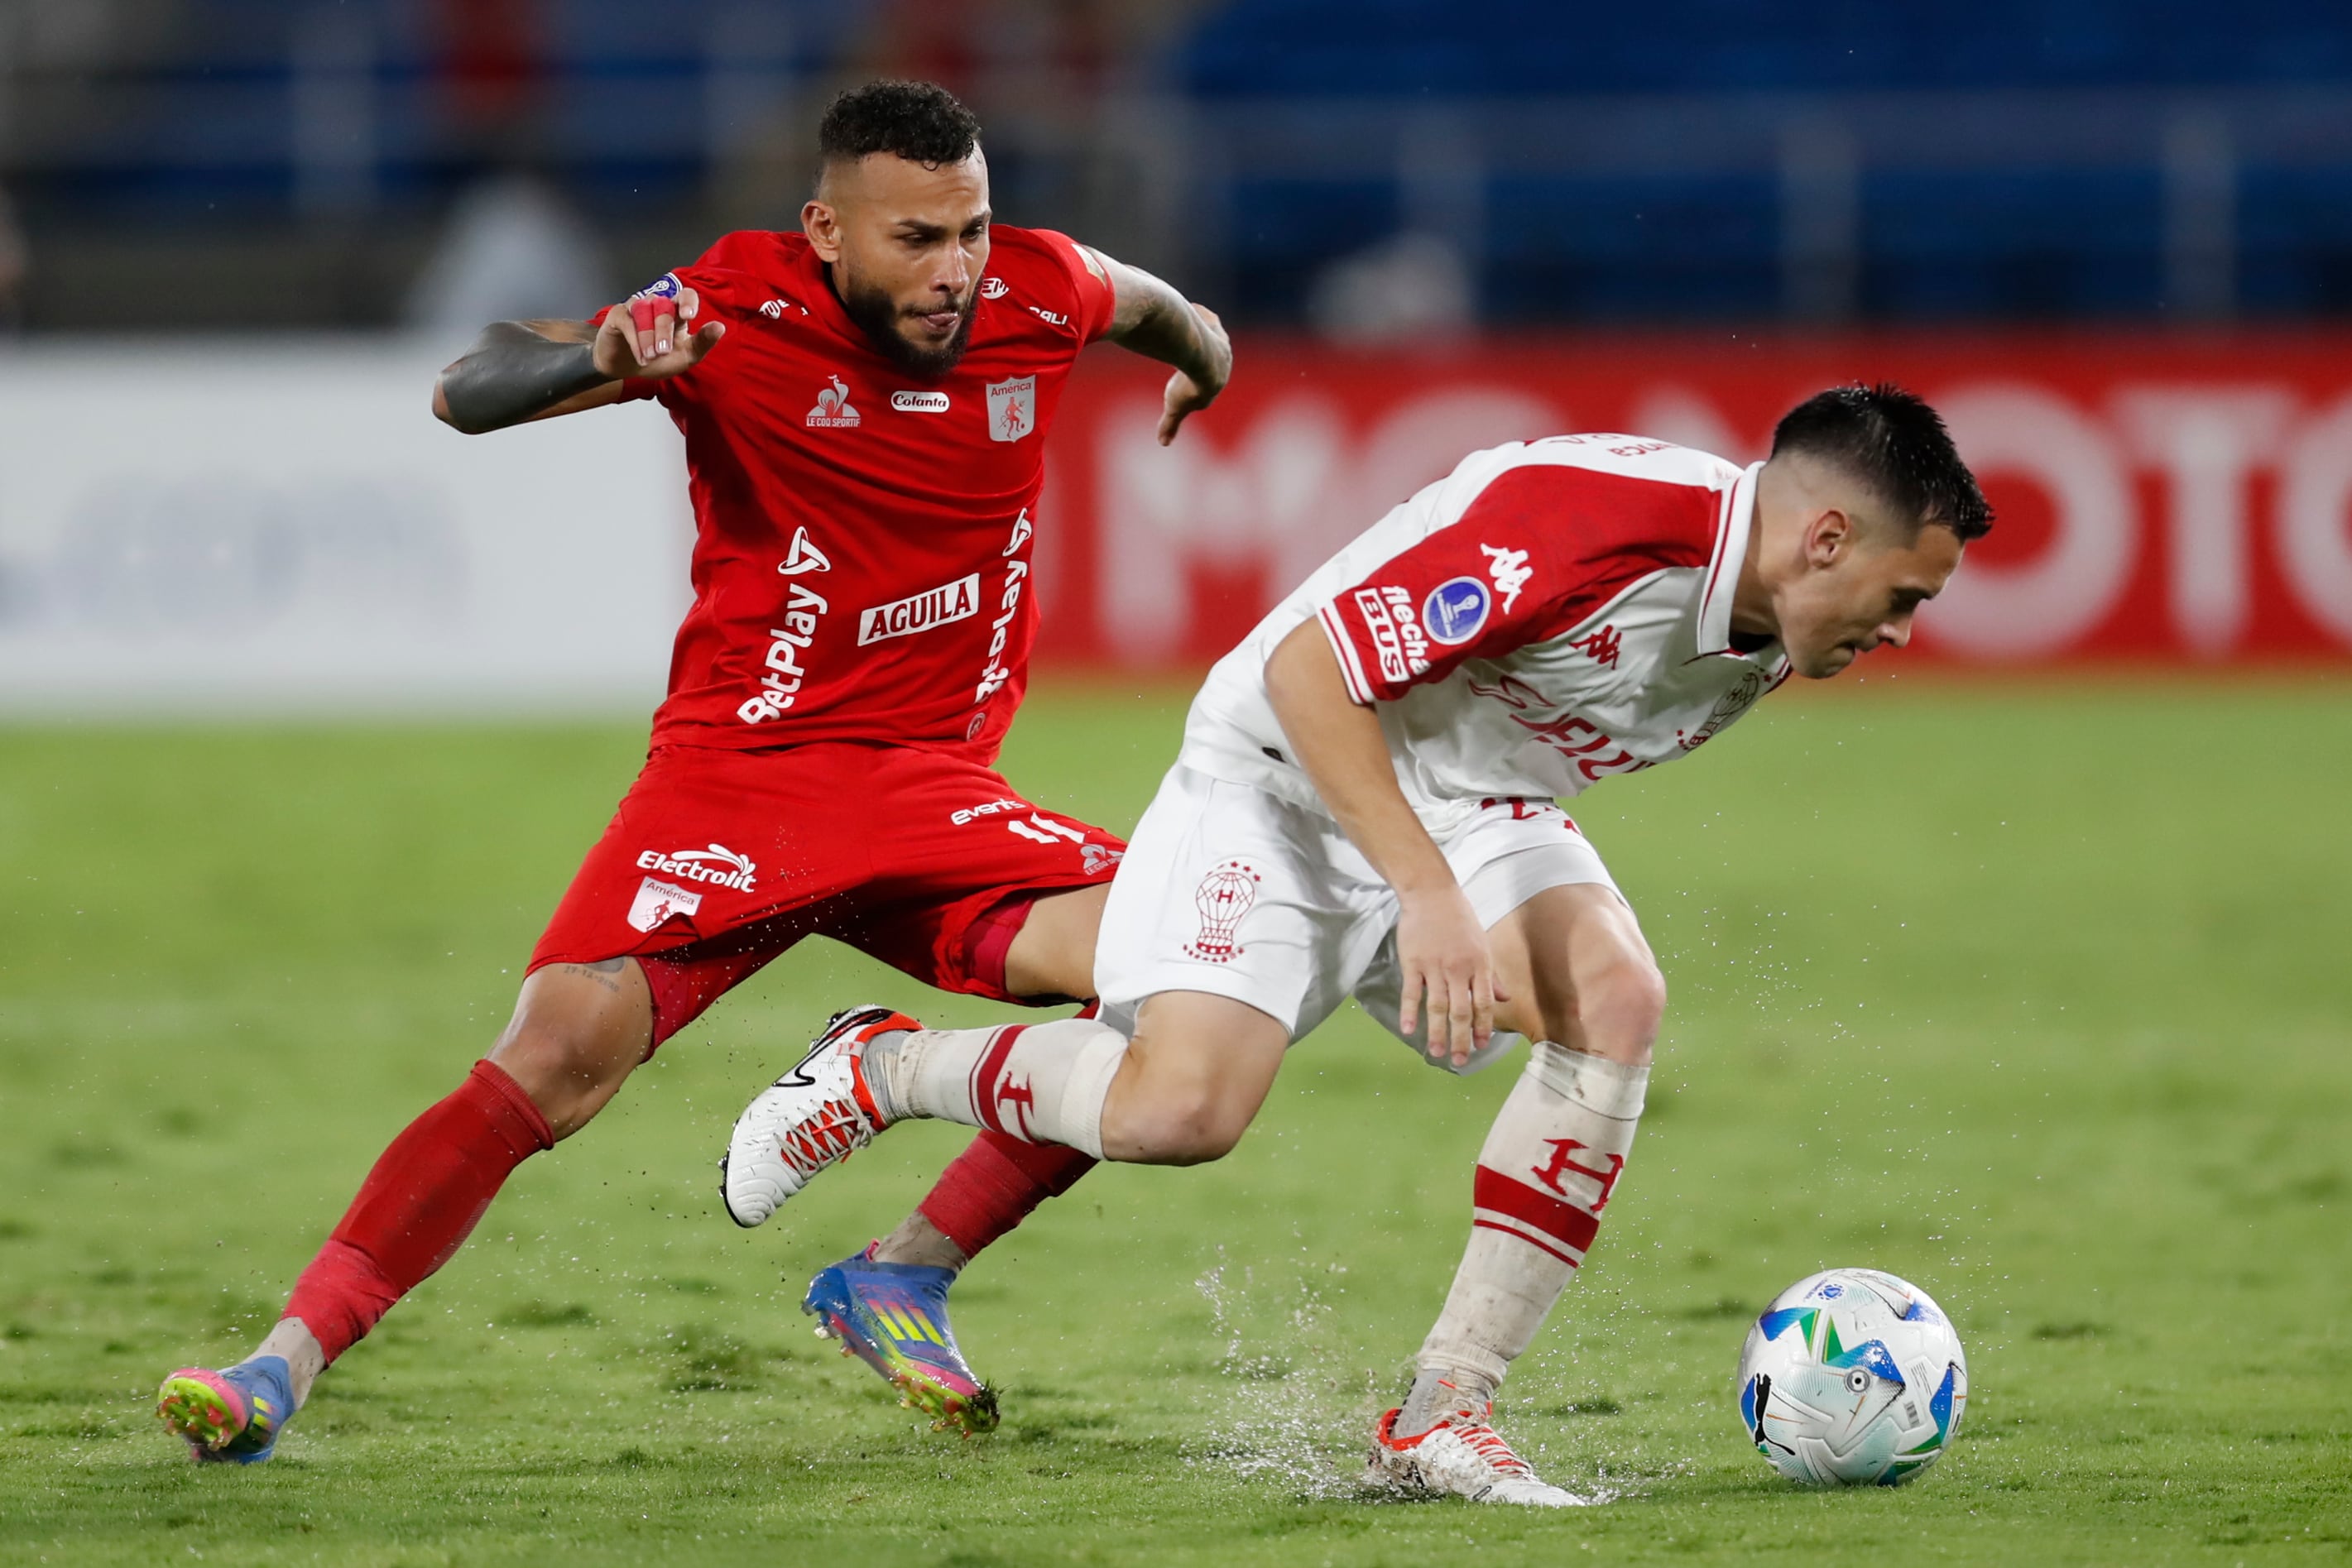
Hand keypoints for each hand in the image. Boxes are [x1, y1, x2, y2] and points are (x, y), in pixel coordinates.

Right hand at [593, 284, 725, 380]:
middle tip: (663, 352)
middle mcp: (657, 305)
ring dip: (648, 336)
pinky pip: (627, 321)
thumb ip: (702, 343)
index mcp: (677, 312)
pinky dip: (635, 340)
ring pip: (644, 310)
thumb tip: (720, 327)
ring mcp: (637, 307)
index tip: (688, 316)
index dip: (688, 301)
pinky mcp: (619, 314)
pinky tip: (640, 356)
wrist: (628, 369)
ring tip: (650, 357)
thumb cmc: (658, 360)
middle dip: (664, 331)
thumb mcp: (685, 356)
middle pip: (664, 306)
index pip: (686, 295)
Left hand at [1157, 304, 1227, 445]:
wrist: (1198, 357)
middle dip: (1210, 356)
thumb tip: (1163, 444)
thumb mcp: (1175, 406)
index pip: (1210, 382)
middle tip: (1201, 353)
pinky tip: (1195, 309)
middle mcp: (1223, 361)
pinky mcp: (1213, 328)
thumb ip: (1170, 423)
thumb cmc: (1188, 384)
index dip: (1201, 382)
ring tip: (1197, 327)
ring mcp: (1220, 344)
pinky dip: (1204, 317)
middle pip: (1216, 357)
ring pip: (1215, 337)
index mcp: (1217, 380)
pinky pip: (1211, 321)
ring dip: (1208, 333)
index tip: (1193, 381)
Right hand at [1394, 883, 1508, 1068]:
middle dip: (1462, 1038)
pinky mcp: (1412, 962)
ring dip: (1436, 1032)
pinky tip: (1408, 1030)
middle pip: (1461, 1011)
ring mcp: (1434, 967)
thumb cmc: (1459, 918)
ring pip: (1437, 1006)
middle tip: (1461, 1061)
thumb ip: (1490, 974)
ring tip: (1436, 1053)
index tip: (1482, 1046)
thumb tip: (1504, 998)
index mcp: (1479, 965)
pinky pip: (1411, 992)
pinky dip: (1409, 1012)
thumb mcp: (1482, 944)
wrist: (1431, 893)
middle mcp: (1458, 969)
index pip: (1484, 1003)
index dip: (1483, 1027)